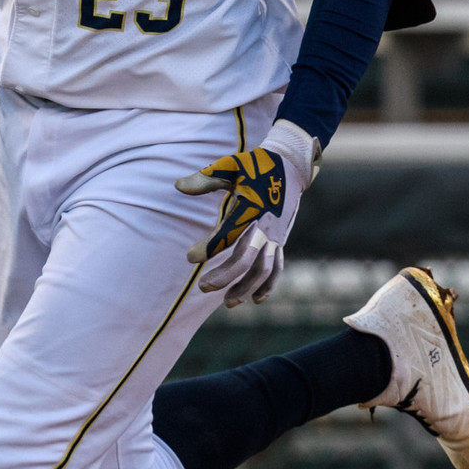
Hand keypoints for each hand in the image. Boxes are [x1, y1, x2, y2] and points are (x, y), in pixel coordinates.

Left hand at [174, 118, 318, 307]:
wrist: (291, 167)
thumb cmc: (255, 166)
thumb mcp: (229, 166)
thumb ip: (205, 179)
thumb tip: (177, 186)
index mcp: (250, 209)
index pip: (228, 234)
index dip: (209, 248)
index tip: (190, 257)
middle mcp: (265, 227)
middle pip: (246, 259)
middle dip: (225, 277)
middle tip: (202, 287)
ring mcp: (276, 236)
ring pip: (263, 269)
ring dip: (246, 287)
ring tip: (227, 303)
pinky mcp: (281, 241)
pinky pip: (277, 267)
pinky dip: (269, 285)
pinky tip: (255, 299)